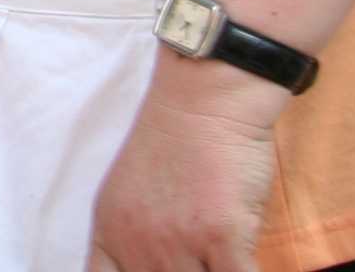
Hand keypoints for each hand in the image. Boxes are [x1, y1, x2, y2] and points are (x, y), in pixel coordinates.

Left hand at [85, 60, 284, 271]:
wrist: (206, 99)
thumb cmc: (178, 144)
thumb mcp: (133, 193)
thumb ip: (136, 239)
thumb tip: (157, 268)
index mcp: (109, 230)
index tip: (153, 269)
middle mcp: (134, 240)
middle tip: (199, 260)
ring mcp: (176, 241)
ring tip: (221, 258)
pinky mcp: (220, 237)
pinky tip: (245, 263)